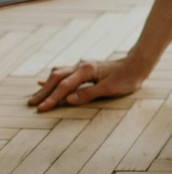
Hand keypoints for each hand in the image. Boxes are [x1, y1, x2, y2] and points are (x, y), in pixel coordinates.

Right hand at [28, 57, 147, 111]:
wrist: (137, 64)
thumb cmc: (127, 78)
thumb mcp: (110, 89)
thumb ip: (88, 94)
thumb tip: (68, 100)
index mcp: (87, 70)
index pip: (65, 86)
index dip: (52, 98)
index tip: (41, 109)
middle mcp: (82, 65)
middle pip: (57, 78)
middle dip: (44, 92)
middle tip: (32, 104)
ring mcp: (83, 66)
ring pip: (59, 74)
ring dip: (47, 86)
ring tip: (36, 97)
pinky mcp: (85, 69)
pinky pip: (65, 73)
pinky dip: (54, 79)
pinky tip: (44, 82)